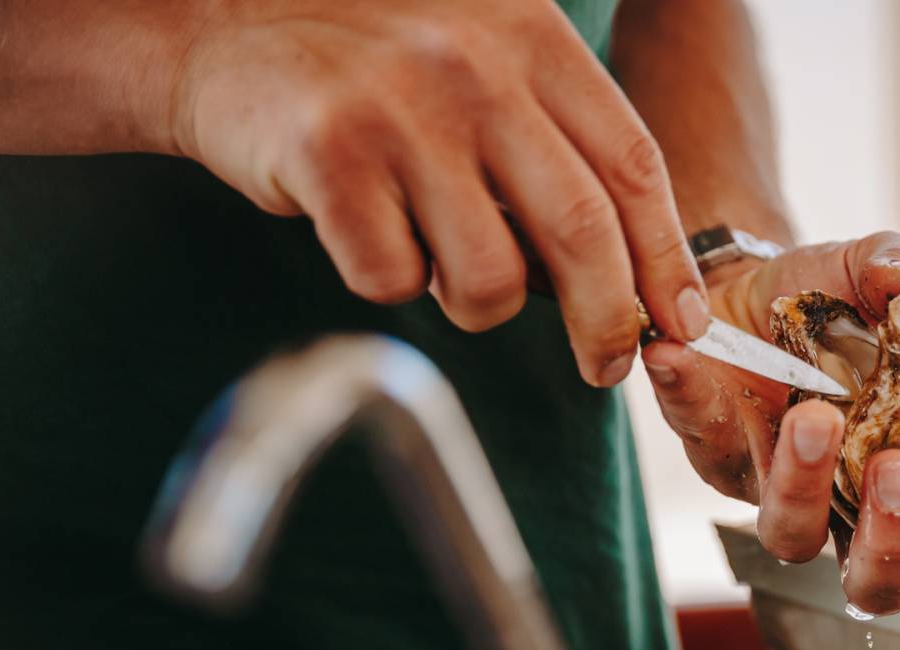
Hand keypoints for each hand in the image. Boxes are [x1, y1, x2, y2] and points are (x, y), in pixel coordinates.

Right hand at [169, 0, 707, 383]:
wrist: (219, 28)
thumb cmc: (373, 70)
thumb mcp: (482, 63)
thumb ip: (555, 145)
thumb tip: (636, 276)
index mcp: (530, 39)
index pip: (632, 165)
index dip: (664, 257)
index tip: (681, 320)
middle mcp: (474, 65)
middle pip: (580, 232)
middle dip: (604, 322)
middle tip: (603, 366)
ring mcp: (399, 109)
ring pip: (487, 277)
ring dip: (473, 303)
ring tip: (438, 259)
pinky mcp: (328, 155)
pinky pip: (394, 278)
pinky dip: (389, 280)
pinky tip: (364, 230)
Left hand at [642, 232, 899, 614]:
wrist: (751, 281)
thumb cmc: (834, 300)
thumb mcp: (870, 270)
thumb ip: (896, 268)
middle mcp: (848, 506)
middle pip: (880, 582)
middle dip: (893, 536)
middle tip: (894, 469)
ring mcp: (777, 491)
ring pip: (790, 537)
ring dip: (803, 485)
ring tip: (813, 417)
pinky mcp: (714, 452)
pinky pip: (703, 438)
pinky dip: (689, 395)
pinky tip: (679, 353)